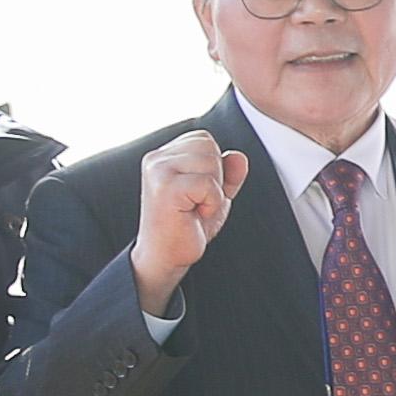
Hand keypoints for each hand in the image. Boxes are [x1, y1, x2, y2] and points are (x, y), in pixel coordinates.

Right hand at [131, 129, 245, 313]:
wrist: (165, 256)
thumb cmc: (186, 225)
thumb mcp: (215, 195)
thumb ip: (228, 174)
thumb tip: (239, 156)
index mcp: (164, 155)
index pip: (204, 139)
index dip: (213, 167)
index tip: (197, 192)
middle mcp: (157, 158)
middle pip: (209, 146)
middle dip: (215, 177)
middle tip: (197, 202)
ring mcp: (158, 171)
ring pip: (210, 162)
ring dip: (213, 191)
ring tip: (194, 207)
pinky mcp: (166, 187)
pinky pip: (208, 184)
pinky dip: (211, 203)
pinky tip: (194, 214)